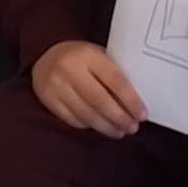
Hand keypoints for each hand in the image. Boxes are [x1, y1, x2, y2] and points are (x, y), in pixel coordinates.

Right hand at [31, 40, 145, 137]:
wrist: (45, 54)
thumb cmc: (81, 57)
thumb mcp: (98, 56)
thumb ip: (114, 74)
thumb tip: (136, 103)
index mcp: (89, 54)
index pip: (115, 80)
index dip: (131, 100)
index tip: (142, 115)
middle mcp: (70, 69)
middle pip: (100, 101)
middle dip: (120, 118)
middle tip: (132, 128)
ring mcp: (57, 86)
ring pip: (86, 114)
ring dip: (106, 127)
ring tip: (120, 132)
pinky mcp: (48, 100)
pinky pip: (73, 120)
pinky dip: (89, 126)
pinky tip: (100, 127)